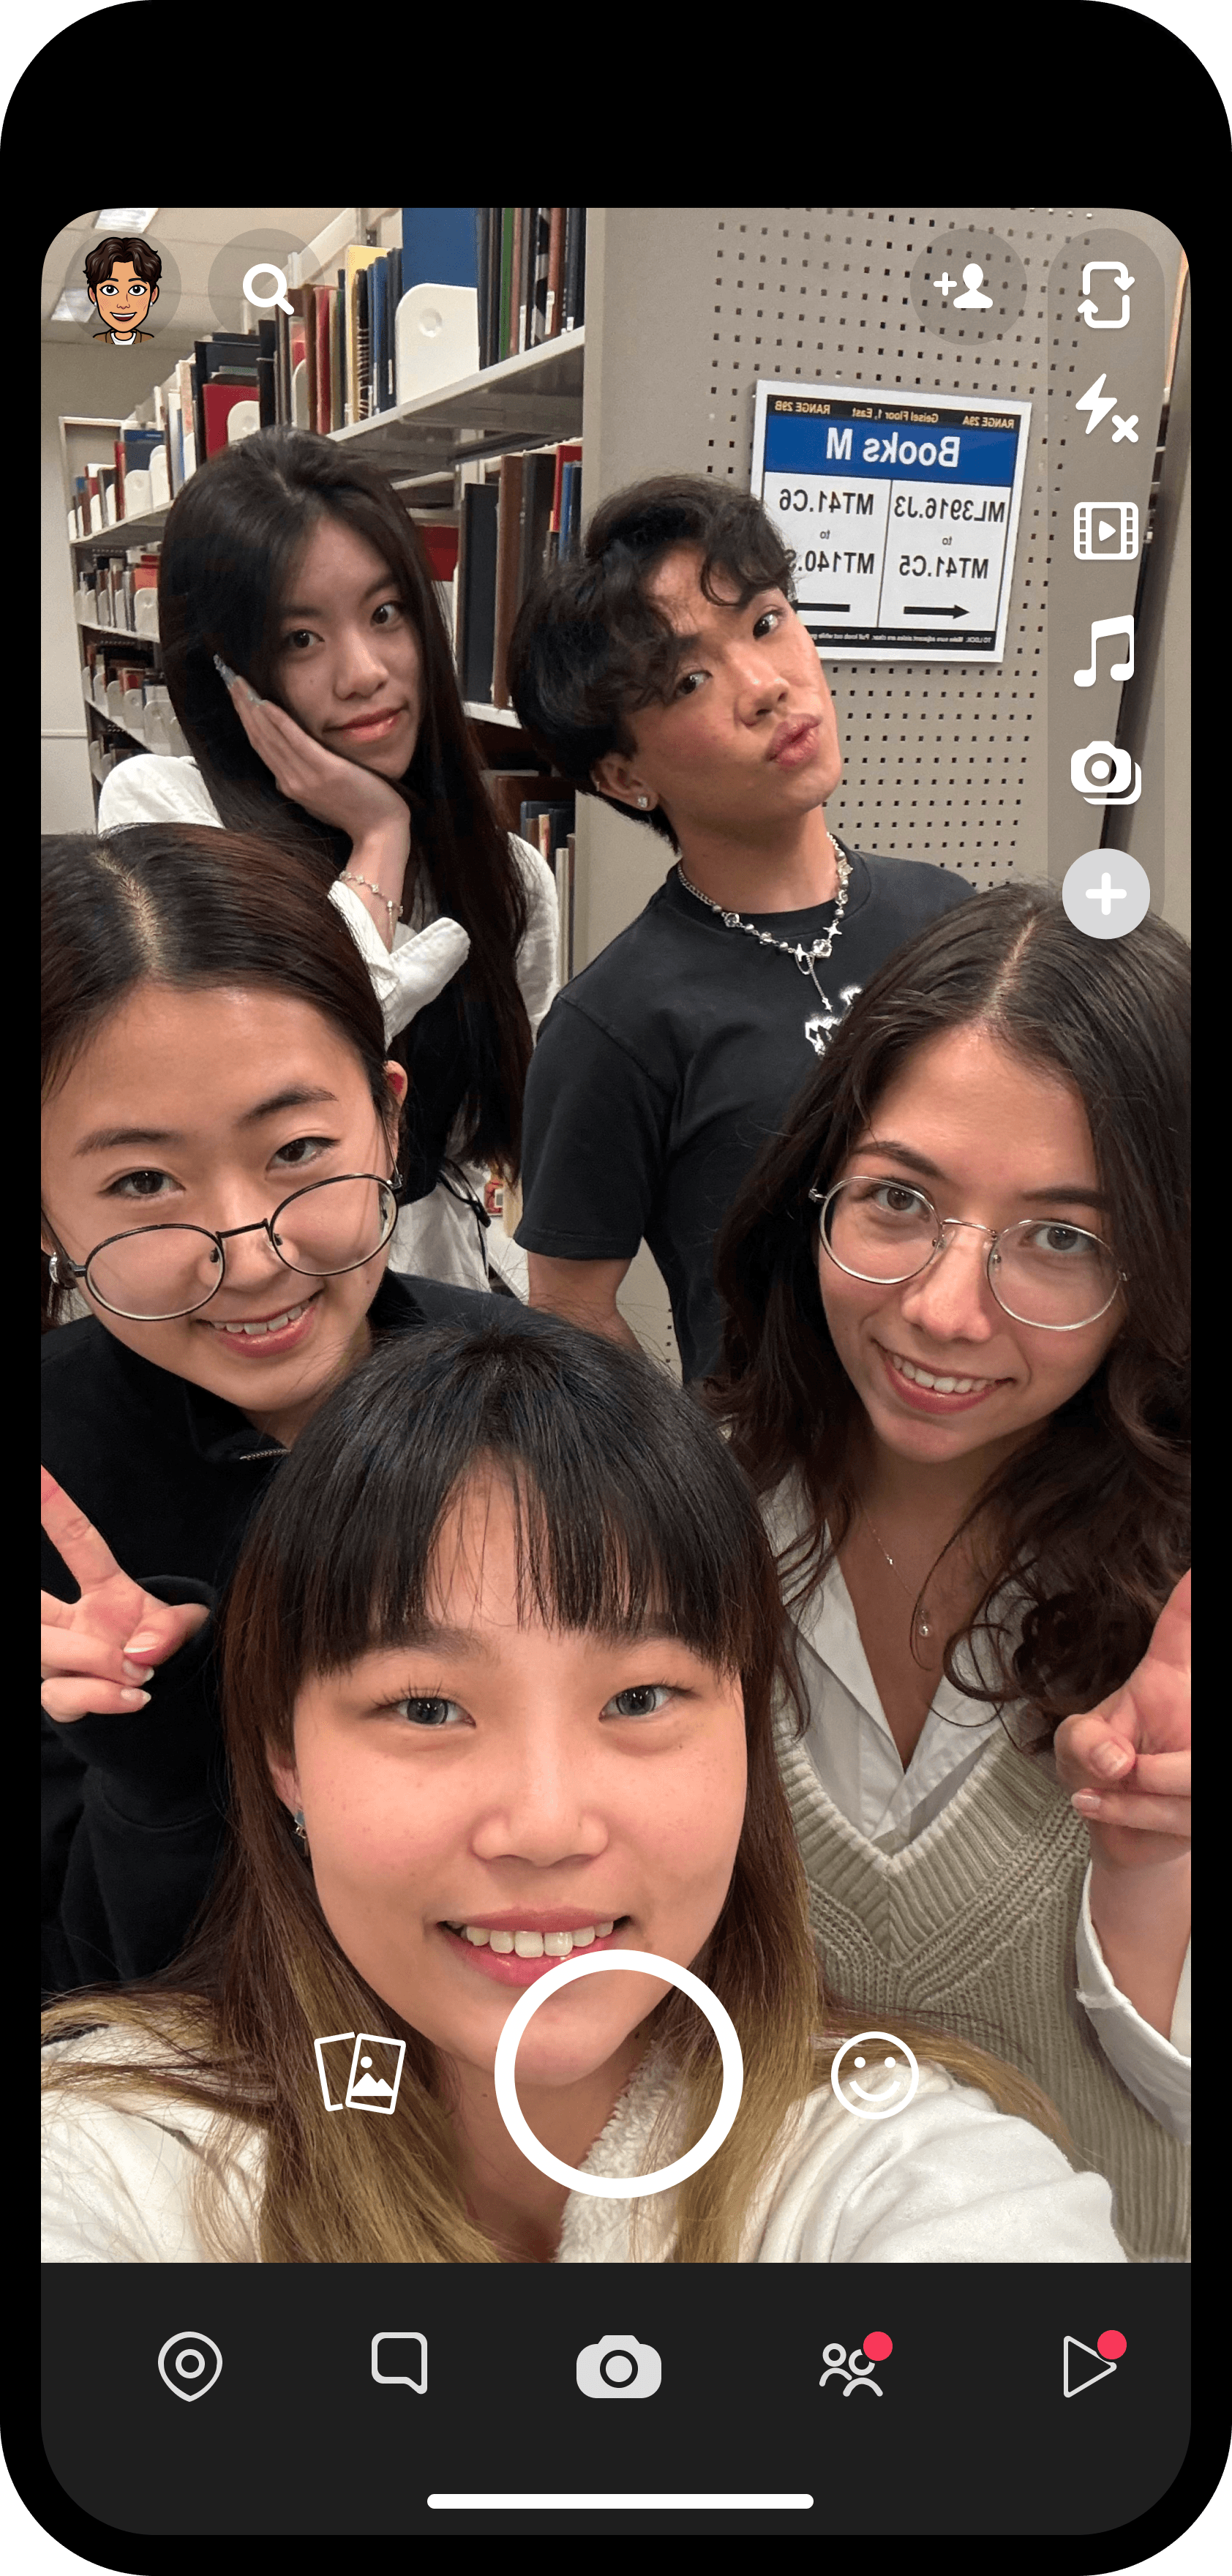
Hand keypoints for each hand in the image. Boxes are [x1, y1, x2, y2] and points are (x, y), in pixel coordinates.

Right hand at [41, 1468, 208, 1723]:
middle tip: (37, 1601)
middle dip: (21, 1588)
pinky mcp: (63, 1699)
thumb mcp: (187, 1633)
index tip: (37, 1471)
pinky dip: (102, 1696)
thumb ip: (173, 1632)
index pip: (77, 1541)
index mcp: (105, 1590)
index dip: (53, 1507)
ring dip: (94, 1658)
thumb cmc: (171, 1659)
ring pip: (45, 1648)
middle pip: (33, 1602)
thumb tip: (138, 1653)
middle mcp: (73, 1622)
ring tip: (139, 1672)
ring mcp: (63, 1662)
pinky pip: (62, 1694)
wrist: (170, 1713)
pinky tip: (135, 1698)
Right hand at [219, 663, 410, 848]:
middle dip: (242, 707)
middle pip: (259, 738)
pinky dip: (278, 722)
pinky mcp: (325, 771)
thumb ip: (303, 782)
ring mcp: (306, 777)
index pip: (261, 746)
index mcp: (289, 785)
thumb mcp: (321, 798)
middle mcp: (291, 781)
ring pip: (270, 737)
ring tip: (240, 684)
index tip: (237, 696)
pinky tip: (265, 703)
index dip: (246, 719)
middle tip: (230, 680)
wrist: (380, 833)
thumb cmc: (356, 813)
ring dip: (253, 707)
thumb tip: (287, 771)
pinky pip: (296, 742)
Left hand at [1054, 1571, 1189, 1869]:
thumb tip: (1118, 1761)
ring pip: (1191, 1778)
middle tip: (1120, 1770)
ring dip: (1139, 1796)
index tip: (1195, 1569)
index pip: (1182, 1628)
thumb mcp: (1075, 1747)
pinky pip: (1185, 1809)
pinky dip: (1134, 1814)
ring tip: (1106, 1788)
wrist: (1125, 1833)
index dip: (1191, 1599)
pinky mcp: (1208, 1799)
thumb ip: (1083, 1741)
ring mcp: (1206, 1758)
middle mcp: (1197, 1707)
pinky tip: (1103, 1805)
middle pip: (1192, 1704)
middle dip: (1159, 1769)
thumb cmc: (1100, 1772)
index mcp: (1168, 1677)